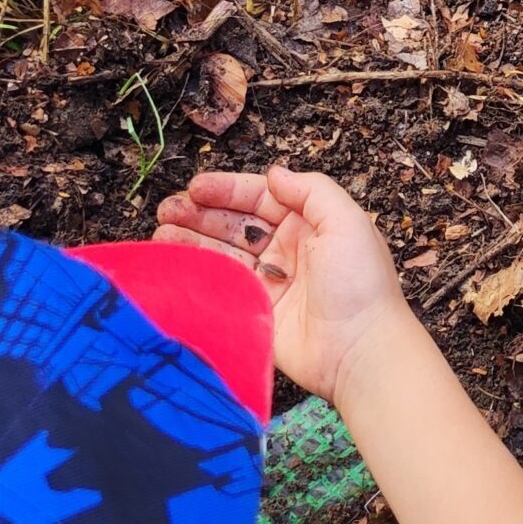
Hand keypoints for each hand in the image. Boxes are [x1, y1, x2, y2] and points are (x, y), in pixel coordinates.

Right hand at [156, 164, 417, 404]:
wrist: (360, 350)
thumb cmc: (359, 283)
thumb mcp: (347, 222)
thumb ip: (312, 191)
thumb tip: (275, 173)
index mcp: (310, 225)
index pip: (262, 199)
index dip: (229, 191)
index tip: (196, 187)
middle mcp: (287, 251)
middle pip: (236, 225)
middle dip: (202, 214)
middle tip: (168, 208)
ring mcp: (268, 284)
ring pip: (222, 254)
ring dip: (192, 240)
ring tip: (162, 230)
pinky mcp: (253, 314)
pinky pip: (219, 288)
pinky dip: (196, 274)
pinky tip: (172, 262)